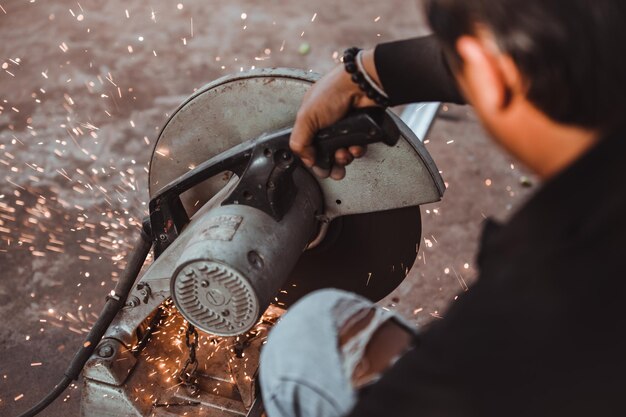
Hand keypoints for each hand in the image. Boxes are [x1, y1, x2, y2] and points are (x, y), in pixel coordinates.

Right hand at [290, 49, 381, 179]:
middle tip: (334, 169)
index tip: (319, 167)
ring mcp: (345, 129)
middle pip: (328, 155)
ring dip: (344, 158)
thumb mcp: (306, 117)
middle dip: (331, 164)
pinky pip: (358, 148)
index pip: (309, 147)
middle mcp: (327, 126)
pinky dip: (356, 150)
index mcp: (311, 121)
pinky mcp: (360, 131)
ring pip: (344, 154)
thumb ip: (300, 141)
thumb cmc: (333, 93)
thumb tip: (307, 160)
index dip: (314, 160)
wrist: (361, 85)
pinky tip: (355, 146)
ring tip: (344, 153)